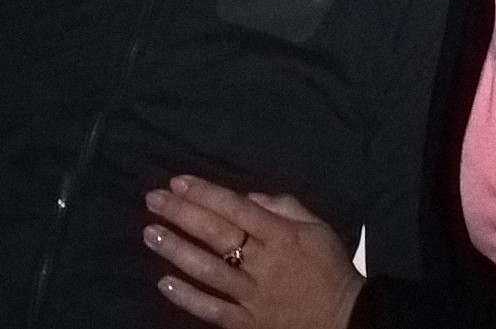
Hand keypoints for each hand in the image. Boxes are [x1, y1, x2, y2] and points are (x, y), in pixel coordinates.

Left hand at [142, 175, 361, 328]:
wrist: (344, 320)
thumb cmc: (330, 269)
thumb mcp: (318, 228)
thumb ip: (286, 207)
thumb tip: (247, 196)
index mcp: (282, 236)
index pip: (238, 209)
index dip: (206, 194)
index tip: (178, 181)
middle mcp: (264, 263)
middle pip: (217, 235)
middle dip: (182, 214)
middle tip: (153, 199)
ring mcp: (253, 296)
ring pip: (209, 270)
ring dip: (177, 251)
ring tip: (151, 233)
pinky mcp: (247, 323)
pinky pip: (213, 310)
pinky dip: (188, 297)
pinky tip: (165, 283)